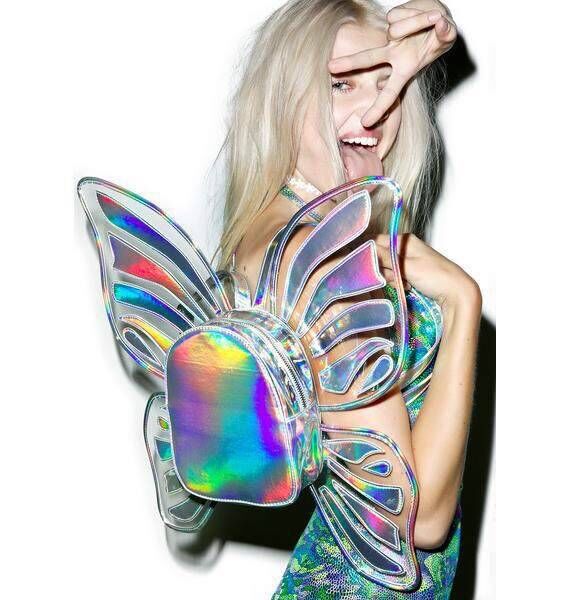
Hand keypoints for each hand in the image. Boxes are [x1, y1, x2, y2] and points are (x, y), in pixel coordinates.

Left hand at [328, 1, 456, 126]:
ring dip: (418, 21)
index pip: (390, 92)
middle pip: (369, 59)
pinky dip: (417, 10)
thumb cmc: (441, 35)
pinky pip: (400, 13)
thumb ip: (445, 33)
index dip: (378, 108)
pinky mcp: (393, 17)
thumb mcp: (446, 39)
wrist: (440, 16)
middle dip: (350, 63)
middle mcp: (394, 54)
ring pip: (396, 28)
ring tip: (431, 20)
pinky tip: (423, 13)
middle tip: (330, 68)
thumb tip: (440, 22)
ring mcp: (392, 36)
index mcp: (404, 69)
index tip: (365, 123)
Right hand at [375, 233, 480, 315]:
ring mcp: (408, 260)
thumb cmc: (436, 276)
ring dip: (390, 277)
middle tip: (394, 277)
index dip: (370, 253)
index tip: (370, 266)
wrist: (457, 292)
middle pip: (380, 256)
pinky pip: (395, 276)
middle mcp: (405, 247)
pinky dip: (397, 282)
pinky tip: (407, 286)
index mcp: (404, 240)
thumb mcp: (407, 267)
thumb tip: (364, 249)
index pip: (377, 241)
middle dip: (382, 268)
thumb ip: (385, 258)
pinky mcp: (410, 272)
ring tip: (403, 283)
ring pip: (386, 267)